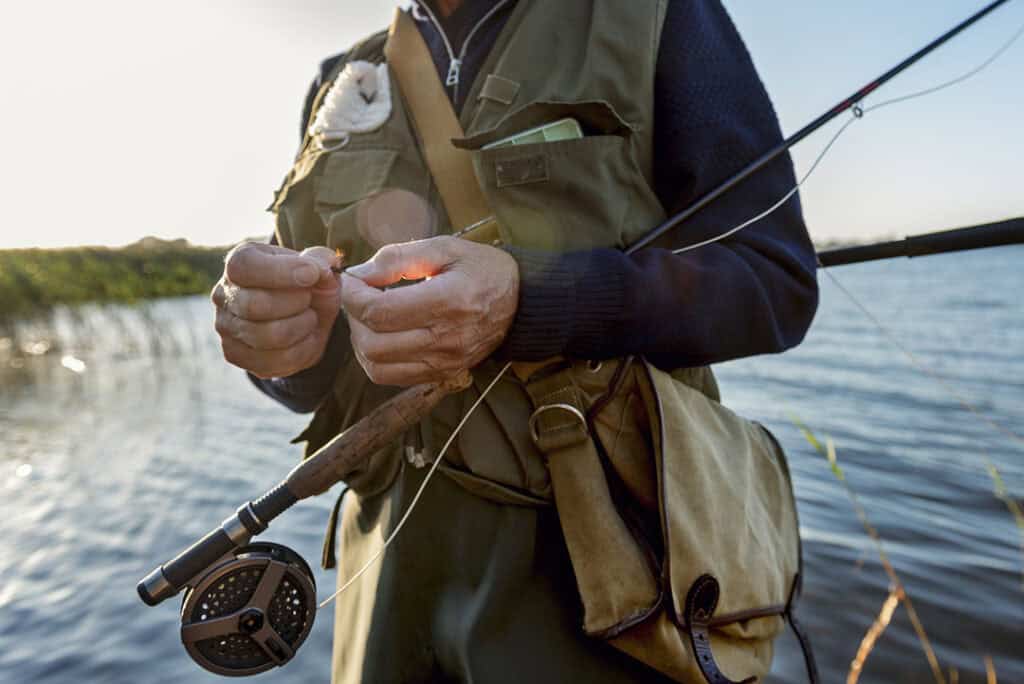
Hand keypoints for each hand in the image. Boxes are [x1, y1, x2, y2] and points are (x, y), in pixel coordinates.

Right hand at [212, 242, 340, 378]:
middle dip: (295, 303)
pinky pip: (272, 361)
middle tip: (310, 300)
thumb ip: (319, 261)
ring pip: (266, 336)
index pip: (245, 266)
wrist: (304, 316)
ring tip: (310, 317)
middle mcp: (223, 294)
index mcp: (239, 263)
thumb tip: (320, 267)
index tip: (312, 274)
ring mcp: (226, 327)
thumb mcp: (317, 267)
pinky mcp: (234, 354)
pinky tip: (305, 337)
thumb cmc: (306, 285)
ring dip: (301, 327)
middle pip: (254, 305)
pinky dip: (300, 351)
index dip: (282, 271)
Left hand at [341, 236, 518, 385]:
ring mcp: (445, 362)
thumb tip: (359, 273)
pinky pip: (392, 377)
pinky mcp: (443, 374)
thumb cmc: (481, 270)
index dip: (353, 296)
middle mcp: (446, 339)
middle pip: (374, 344)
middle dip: (354, 318)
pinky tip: (382, 336)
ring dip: (362, 342)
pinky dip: (376, 359)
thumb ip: (399, 257)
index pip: (380, 312)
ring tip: (369, 318)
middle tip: (360, 297)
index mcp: (448, 302)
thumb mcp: (445, 248)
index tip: (351, 281)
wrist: (520, 302)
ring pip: (377, 367)